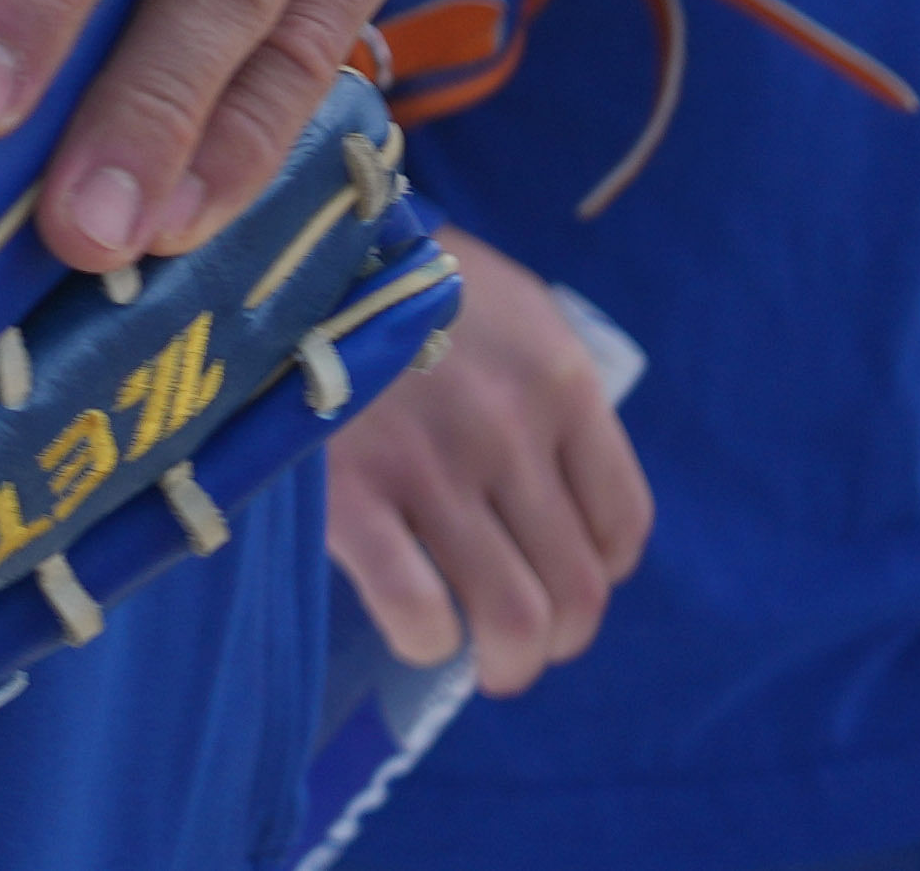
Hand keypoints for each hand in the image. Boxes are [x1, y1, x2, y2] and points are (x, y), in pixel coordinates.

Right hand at [321, 232, 645, 691]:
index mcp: (562, 383)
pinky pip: (418, 611)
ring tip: (483, 664)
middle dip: (559, 640)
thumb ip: (549, 401)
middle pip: (576, 589)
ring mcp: (433, 466)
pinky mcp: (354, 495)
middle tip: (524, 646)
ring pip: (512, 617)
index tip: (565, 583)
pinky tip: (419, 632)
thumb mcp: (513, 315)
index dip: (602, 575)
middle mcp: (511, 431)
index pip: (623, 524)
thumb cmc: (410, 286)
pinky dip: (430, 643)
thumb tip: (562, 506)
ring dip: (507, 662)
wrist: (296, 254)